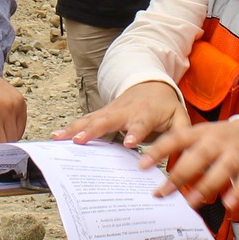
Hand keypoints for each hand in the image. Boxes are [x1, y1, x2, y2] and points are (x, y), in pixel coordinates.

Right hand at [58, 80, 186, 148]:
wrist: (150, 83)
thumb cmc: (164, 105)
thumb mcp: (179, 116)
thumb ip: (181, 135)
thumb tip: (182, 157)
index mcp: (146, 113)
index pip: (140, 124)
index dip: (134, 133)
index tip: (129, 144)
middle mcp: (125, 111)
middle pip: (107, 120)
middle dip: (92, 130)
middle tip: (79, 141)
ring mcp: (110, 111)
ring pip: (91, 119)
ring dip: (74, 128)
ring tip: (58, 138)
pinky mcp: (101, 113)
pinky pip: (85, 120)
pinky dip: (70, 127)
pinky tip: (56, 136)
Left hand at [141, 118, 238, 209]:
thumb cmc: (223, 141)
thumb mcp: (203, 138)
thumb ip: (183, 153)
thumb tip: (159, 178)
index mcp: (202, 133)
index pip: (177, 138)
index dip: (159, 150)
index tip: (142, 165)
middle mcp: (218, 141)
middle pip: (198, 156)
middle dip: (180, 175)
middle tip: (163, 192)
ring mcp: (236, 153)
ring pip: (221, 168)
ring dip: (206, 185)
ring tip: (191, 202)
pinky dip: (237, 192)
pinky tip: (227, 204)